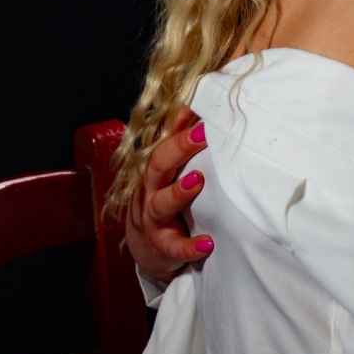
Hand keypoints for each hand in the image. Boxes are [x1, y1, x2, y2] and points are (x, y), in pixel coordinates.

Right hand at [125, 106, 213, 282]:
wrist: (146, 248)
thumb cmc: (163, 200)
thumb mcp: (167, 172)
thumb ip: (178, 144)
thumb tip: (197, 107)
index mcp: (153, 169)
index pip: (162, 139)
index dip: (177, 122)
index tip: (197, 104)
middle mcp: (149, 190)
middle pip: (158, 165)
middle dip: (179, 148)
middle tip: (203, 133)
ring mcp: (153, 219)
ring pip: (160, 204)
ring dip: (178, 192)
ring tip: (198, 180)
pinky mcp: (161, 246)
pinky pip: (173, 247)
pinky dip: (189, 246)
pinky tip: (207, 243)